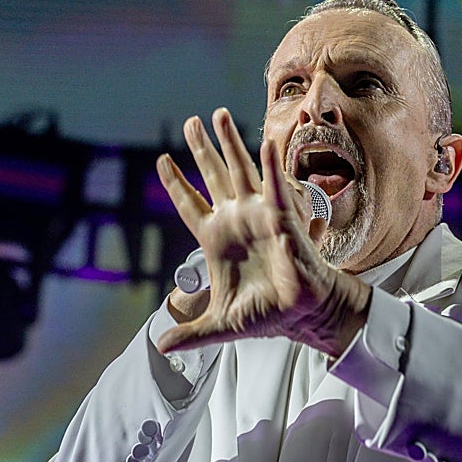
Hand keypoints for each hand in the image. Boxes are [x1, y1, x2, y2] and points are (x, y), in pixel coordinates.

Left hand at [156, 108, 369, 357]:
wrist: (300, 314)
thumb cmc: (266, 313)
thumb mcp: (219, 324)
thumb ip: (190, 332)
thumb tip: (161, 347)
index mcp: (216, 239)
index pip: (189, 204)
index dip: (175, 183)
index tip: (162, 161)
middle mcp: (235, 220)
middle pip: (212, 176)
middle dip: (200, 148)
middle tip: (189, 122)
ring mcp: (256, 215)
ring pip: (239, 170)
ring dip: (229, 142)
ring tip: (218, 114)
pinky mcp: (280, 218)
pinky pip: (273, 187)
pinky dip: (270, 166)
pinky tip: (266, 143)